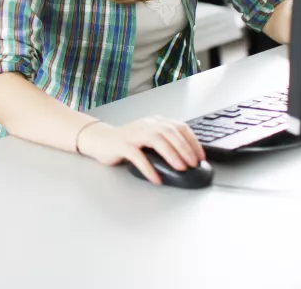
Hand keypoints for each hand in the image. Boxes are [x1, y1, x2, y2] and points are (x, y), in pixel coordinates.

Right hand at [76, 118, 205, 184]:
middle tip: (193, 164)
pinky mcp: (122, 145)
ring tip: (180, 168)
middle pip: (170, 132)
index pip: (179, 127)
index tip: (201, 156)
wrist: (100, 140)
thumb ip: (165, 144)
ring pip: (156, 140)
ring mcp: (134, 134)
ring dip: (171, 154)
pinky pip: (138, 156)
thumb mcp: (149, 139)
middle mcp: (146, 125)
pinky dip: (149, 168)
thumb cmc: (127, 142)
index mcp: (155, 122)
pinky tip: (156, 178)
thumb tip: (188, 160)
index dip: (192, 141)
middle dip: (185, 149)